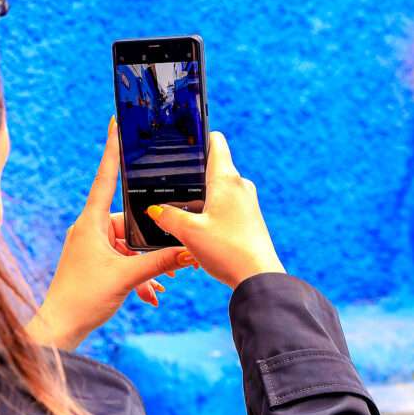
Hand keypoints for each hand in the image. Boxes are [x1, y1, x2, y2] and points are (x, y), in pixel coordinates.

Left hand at [27, 117, 193, 349]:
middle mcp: (90, 230)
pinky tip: (152, 295)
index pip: (105, 177)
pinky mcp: (96, 264)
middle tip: (176, 250)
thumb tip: (189, 252)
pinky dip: (139, 276)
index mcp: (91, 222)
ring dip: (149, 263)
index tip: (116, 122)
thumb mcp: (127, 278)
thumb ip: (160, 262)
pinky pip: (124, 261)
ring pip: (130, 245)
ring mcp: (92, 247)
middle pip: (130, 220)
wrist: (60, 329)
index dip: (113, 149)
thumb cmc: (83, 299)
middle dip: (153, 238)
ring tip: (165, 281)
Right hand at [145, 132, 284, 289]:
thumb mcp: (188, 232)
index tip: (180, 140)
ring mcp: (247, 203)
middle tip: (169, 181)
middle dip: (192, 173)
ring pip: (219, 189)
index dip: (198, 137)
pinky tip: (198, 227)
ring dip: (201, 196)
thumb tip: (155, 210)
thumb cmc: (227, 250)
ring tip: (180, 208)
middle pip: (214, 166)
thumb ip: (168, 217)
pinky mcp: (249, 219)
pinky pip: (226, 206)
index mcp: (227, 179)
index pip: (216, 141)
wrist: (258, 278)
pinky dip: (211, 210)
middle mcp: (240, 186)